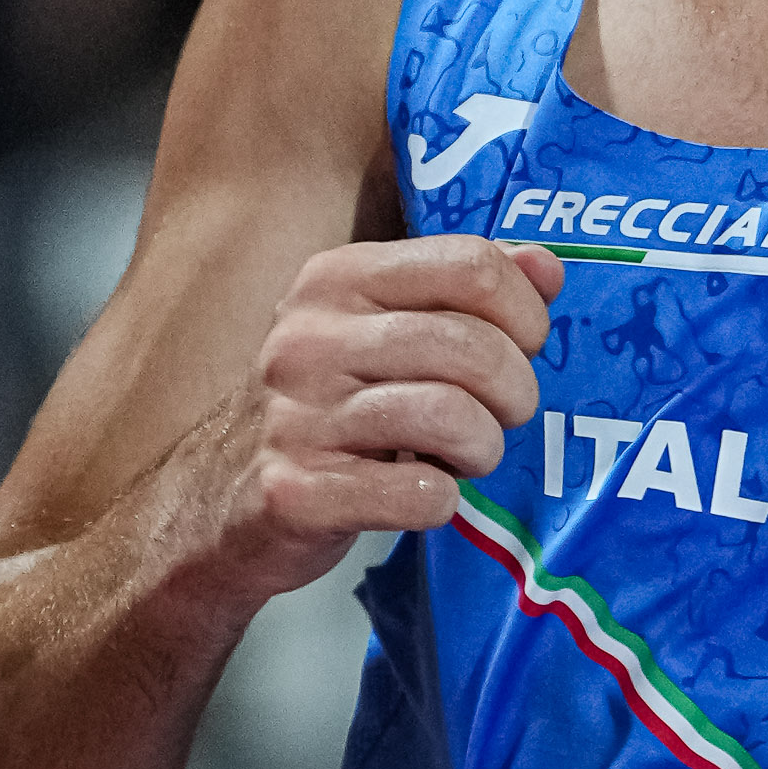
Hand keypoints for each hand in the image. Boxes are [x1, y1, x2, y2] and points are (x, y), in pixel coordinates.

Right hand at [207, 237, 560, 598]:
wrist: (221, 502)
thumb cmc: (328, 410)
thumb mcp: (387, 331)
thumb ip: (467, 291)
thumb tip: (545, 266)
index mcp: (338, 279)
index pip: (473, 267)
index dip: (524, 317)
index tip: (519, 350)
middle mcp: (309, 336)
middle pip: (472, 346)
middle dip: (513, 393)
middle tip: (499, 418)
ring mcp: (296, 414)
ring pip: (450, 415)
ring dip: (481, 448)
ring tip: (462, 457)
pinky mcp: (295, 491)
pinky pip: (416, 494)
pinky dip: (439, 502)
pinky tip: (419, 496)